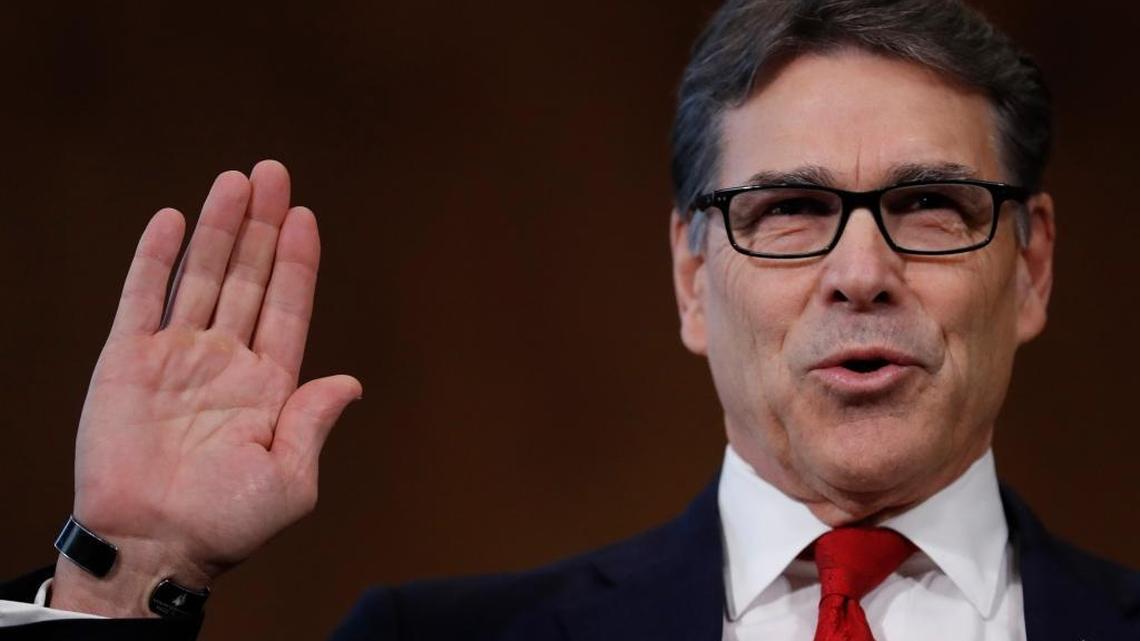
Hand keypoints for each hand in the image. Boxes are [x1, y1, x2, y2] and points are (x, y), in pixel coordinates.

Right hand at [51, 161, 361, 616]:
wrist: (152, 545)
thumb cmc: (226, 523)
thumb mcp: (291, 480)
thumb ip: (313, 422)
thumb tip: (350, 382)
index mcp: (268, 386)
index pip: (288, 307)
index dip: (297, 261)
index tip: (305, 217)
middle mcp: (225, 361)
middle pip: (249, 278)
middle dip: (262, 226)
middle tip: (273, 172)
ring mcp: (176, 357)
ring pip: (202, 276)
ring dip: (219, 228)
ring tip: (235, 180)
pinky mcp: (127, 361)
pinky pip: (143, 298)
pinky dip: (155, 259)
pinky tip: (173, 220)